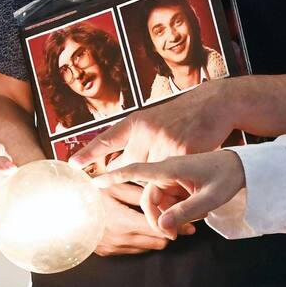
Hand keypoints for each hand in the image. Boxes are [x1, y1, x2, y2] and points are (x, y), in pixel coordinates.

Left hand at [69, 80, 235, 171]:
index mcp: (136, 122)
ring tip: (165, 171)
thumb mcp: (151, 118)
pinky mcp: (183, 153)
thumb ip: (134, 138)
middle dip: (131, 173)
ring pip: (149, 176)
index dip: (89, 154)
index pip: (107, 140)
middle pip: (128, 167)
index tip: (73, 165)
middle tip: (137, 172)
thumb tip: (112, 162)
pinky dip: (174, 181)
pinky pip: (171, 177)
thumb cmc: (180, 114)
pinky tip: (181, 172)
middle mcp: (146, 132)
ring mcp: (164, 143)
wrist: (212, 104)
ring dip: (155, 180)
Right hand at [94, 184, 193, 255]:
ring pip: (147, 247)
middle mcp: (120, 240)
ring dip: (156, 236)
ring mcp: (113, 248)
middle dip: (169, 231)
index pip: (159, 230)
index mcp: (123, 223)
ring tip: (162, 222)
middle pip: (157, 242)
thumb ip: (140, 195)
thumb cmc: (87, 192)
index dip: (175, 225)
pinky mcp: (107, 251)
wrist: (59, 208)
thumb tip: (165, 203)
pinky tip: (143, 227)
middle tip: (180, 220)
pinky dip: (141, 240)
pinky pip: (133, 249)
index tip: (188, 221)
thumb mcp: (115, 187)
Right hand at [97, 150, 245, 236]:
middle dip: (156, 217)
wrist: (243, 165)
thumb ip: (185, 212)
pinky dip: (175, 210)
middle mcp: (167, 169)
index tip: (94, 181)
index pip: (135, 170)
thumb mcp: (210, 198)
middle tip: (173, 236)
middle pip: (148, 196)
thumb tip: (162, 227)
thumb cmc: (228, 175)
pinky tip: (192, 215)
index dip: (114, 176)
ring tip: (191, 224)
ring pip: (157, 200)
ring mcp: (171, 175)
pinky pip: (167, 198)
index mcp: (170, 167)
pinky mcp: (177, 181)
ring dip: (167, 215)